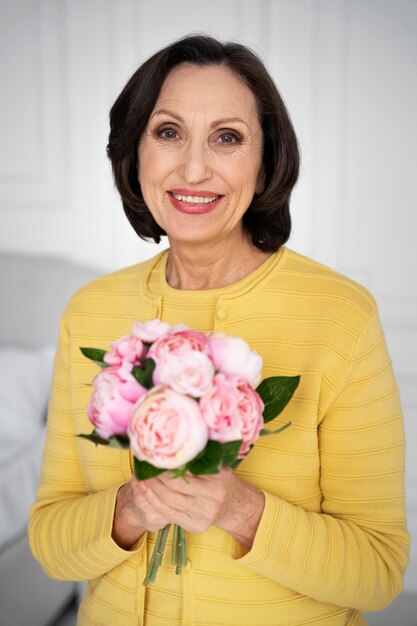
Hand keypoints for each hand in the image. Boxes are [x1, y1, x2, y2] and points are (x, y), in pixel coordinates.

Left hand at [136, 468, 264, 547]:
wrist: (233, 504)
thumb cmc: (222, 478)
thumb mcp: (217, 464)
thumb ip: (200, 457)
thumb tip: (175, 445)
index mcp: (217, 484)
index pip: (185, 477)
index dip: (167, 468)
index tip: (154, 458)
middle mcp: (210, 503)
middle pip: (174, 491)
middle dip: (155, 479)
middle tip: (143, 466)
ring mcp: (201, 518)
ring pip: (168, 504)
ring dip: (151, 490)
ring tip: (141, 477)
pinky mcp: (193, 526)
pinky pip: (168, 514)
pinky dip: (153, 502)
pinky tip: (145, 491)